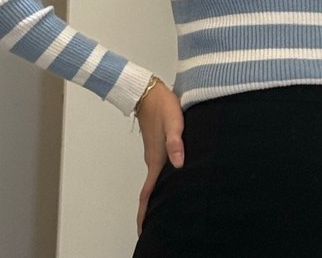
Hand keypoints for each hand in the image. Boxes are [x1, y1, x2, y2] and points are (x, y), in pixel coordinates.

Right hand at [135, 80, 184, 235]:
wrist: (149, 91)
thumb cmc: (162, 105)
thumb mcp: (174, 122)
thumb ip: (176, 142)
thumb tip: (178, 164)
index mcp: (156, 159)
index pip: (147, 192)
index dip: (144, 213)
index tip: (143, 230)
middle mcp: (153, 159)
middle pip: (150, 191)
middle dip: (150, 210)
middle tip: (155, 226)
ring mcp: (154, 153)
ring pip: (154, 180)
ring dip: (156, 195)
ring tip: (164, 208)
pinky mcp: (157, 146)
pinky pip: (158, 170)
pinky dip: (160, 181)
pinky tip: (172, 180)